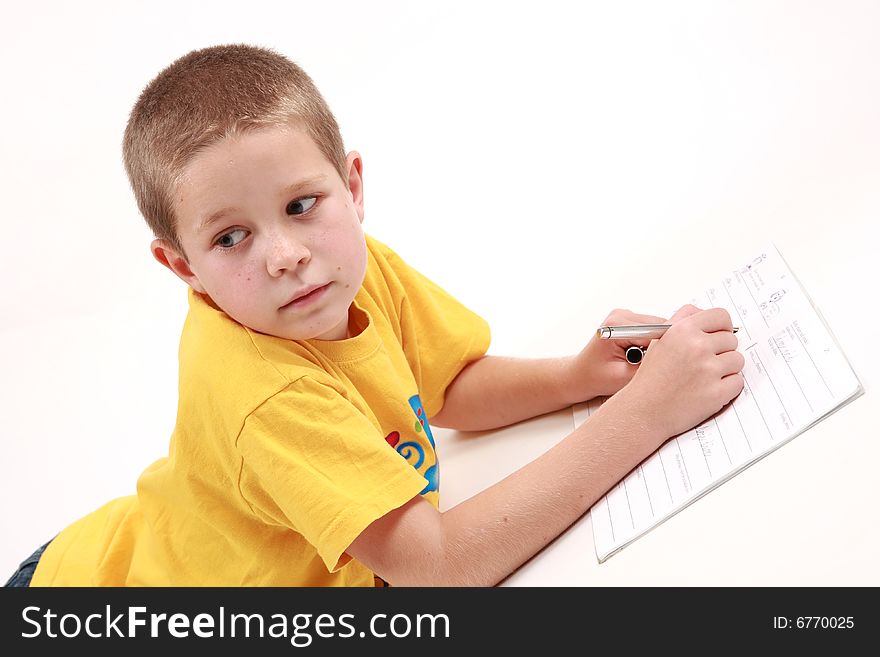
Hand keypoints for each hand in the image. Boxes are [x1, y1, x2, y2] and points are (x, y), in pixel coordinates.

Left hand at [568, 308, 669, 400]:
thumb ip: (648, 366)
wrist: (580, 375)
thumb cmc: (595, 377)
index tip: (675, 362)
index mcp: (616, 325)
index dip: (669, 347)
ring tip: (642, 362)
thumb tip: (673, 358)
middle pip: (661, 327)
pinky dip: (653, 345)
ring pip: (660, 329)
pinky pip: (653, 331)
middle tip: (653, 366)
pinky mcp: (630, 322)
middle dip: (663, 347)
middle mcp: (621, 315)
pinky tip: (641, 357)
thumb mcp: (624, 378)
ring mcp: (626, 317)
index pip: (657, 331)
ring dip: (658, 346)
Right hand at [618, 305, 744, 439]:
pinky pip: (737, 382)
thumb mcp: (659, 341)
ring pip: (737, 360)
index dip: (722, 327)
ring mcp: (708, 370)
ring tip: (704, 378)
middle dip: (721, 351)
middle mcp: (696, 347)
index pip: (720, 316)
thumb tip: (704, 313)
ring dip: (726, 369)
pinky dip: (727, 387)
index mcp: (682, 330)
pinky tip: (707, 390)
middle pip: (731, 340)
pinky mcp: (717, 392)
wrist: (643, 411)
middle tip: (703, 364)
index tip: (719, 335)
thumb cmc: (650, 378)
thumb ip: (682, 321)